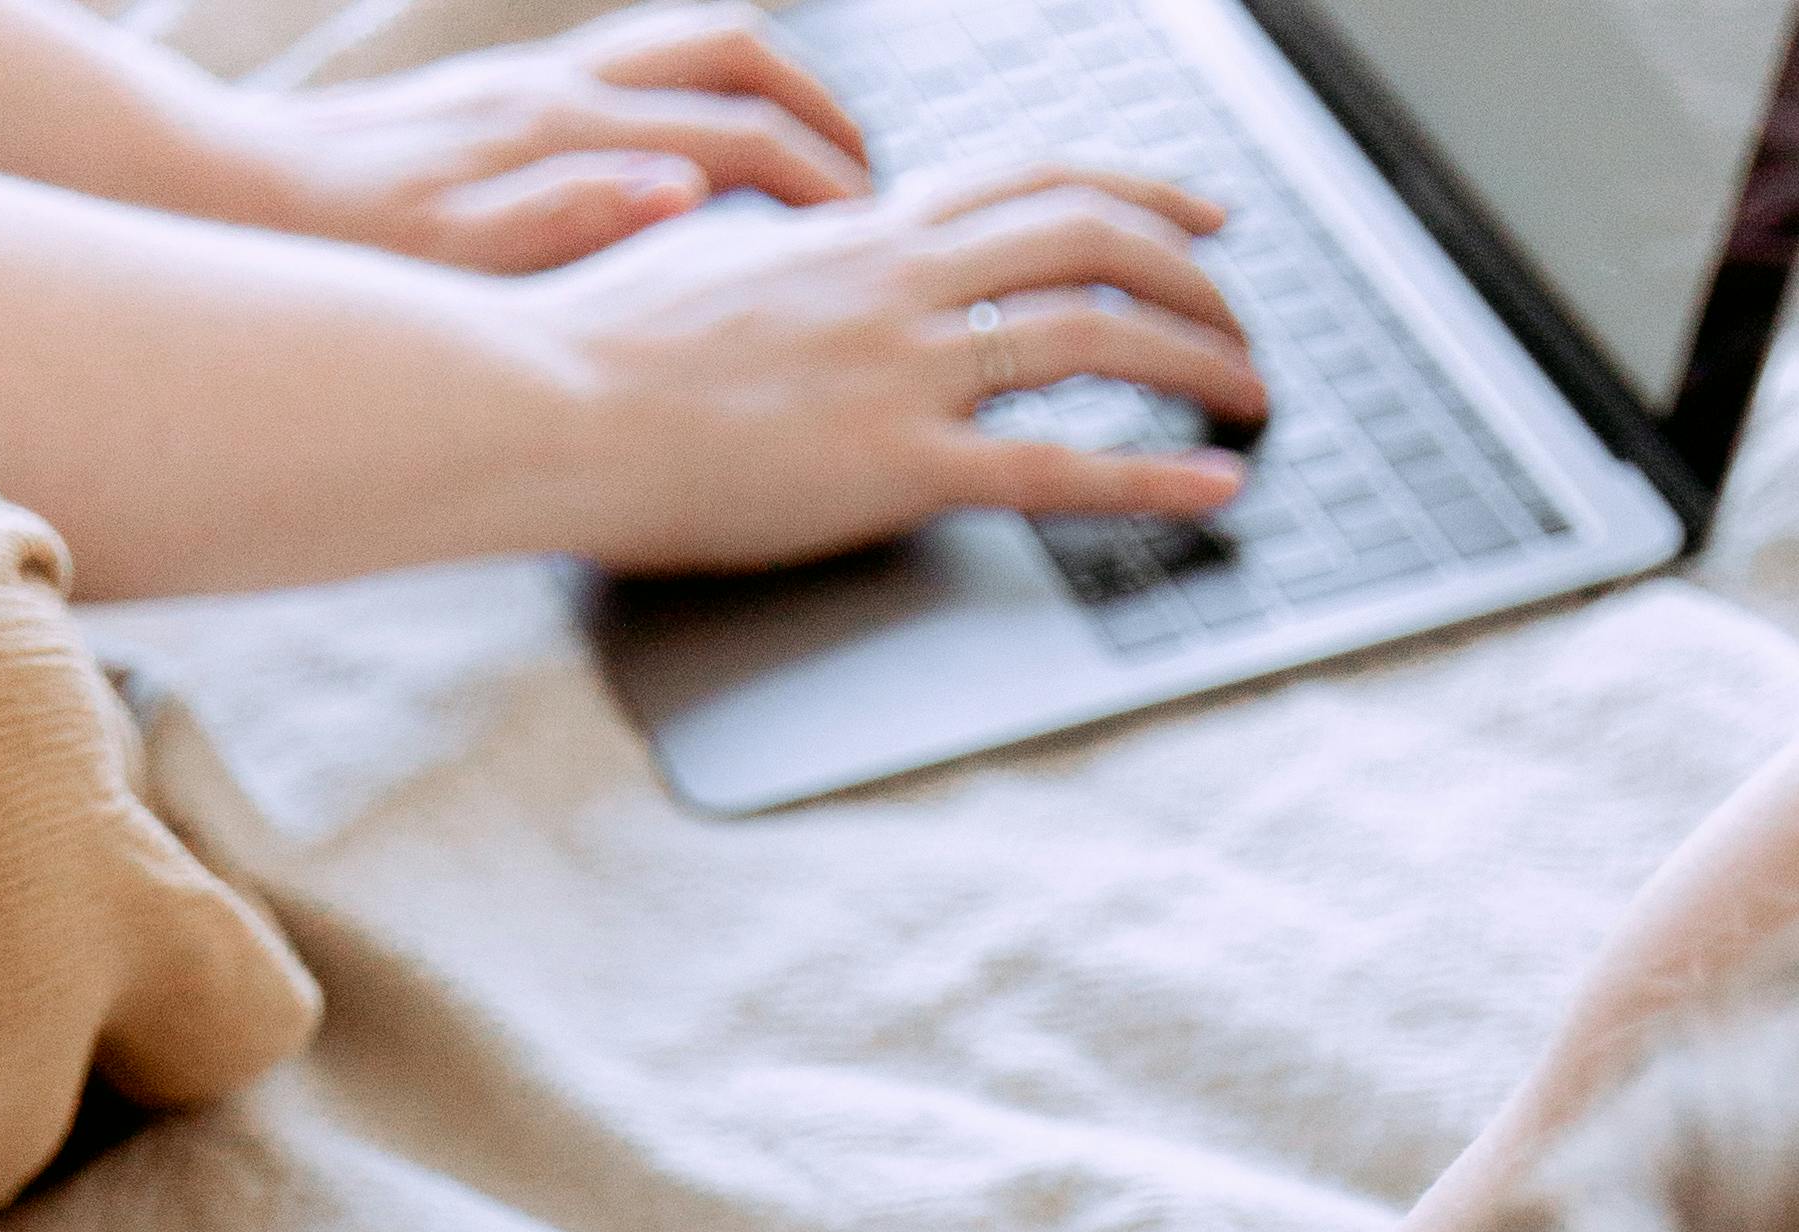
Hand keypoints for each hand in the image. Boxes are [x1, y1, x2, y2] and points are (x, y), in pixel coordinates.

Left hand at [219, 14, 869, 275]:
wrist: (244, 199)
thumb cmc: (353, 251)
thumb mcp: (469, 260)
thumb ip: (581, 220)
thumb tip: (688, 194)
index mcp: (572, 131)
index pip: (747, 139)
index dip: (830, 188)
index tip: (886, 238)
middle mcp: (563, 87)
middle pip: (736, 61)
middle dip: (824, 118)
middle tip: (880, 190)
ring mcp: (535, 83)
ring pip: (687, 47)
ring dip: (768, 86)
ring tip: (816, 153)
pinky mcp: (502, 97)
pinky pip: (635, 74)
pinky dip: (698, 100)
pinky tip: (708, 159)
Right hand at [519, 154, 1262, 565]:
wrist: (547, 396)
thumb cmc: (598, 346)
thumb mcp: (707, 264)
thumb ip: (785, 260)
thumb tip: (806, 258)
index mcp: (859, 230)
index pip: (1025, 179)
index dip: (1129, 188)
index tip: (1194, 211)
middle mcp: (899, 277)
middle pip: (1088, 236)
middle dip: (1189, 270)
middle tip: (1242, 309)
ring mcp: (904, 366)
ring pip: (1096, 332)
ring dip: (1196, 361)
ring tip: (1251, 398)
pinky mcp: (896, 462)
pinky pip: (1057, 465)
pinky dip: (1152, 477)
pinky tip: (1213, 486)